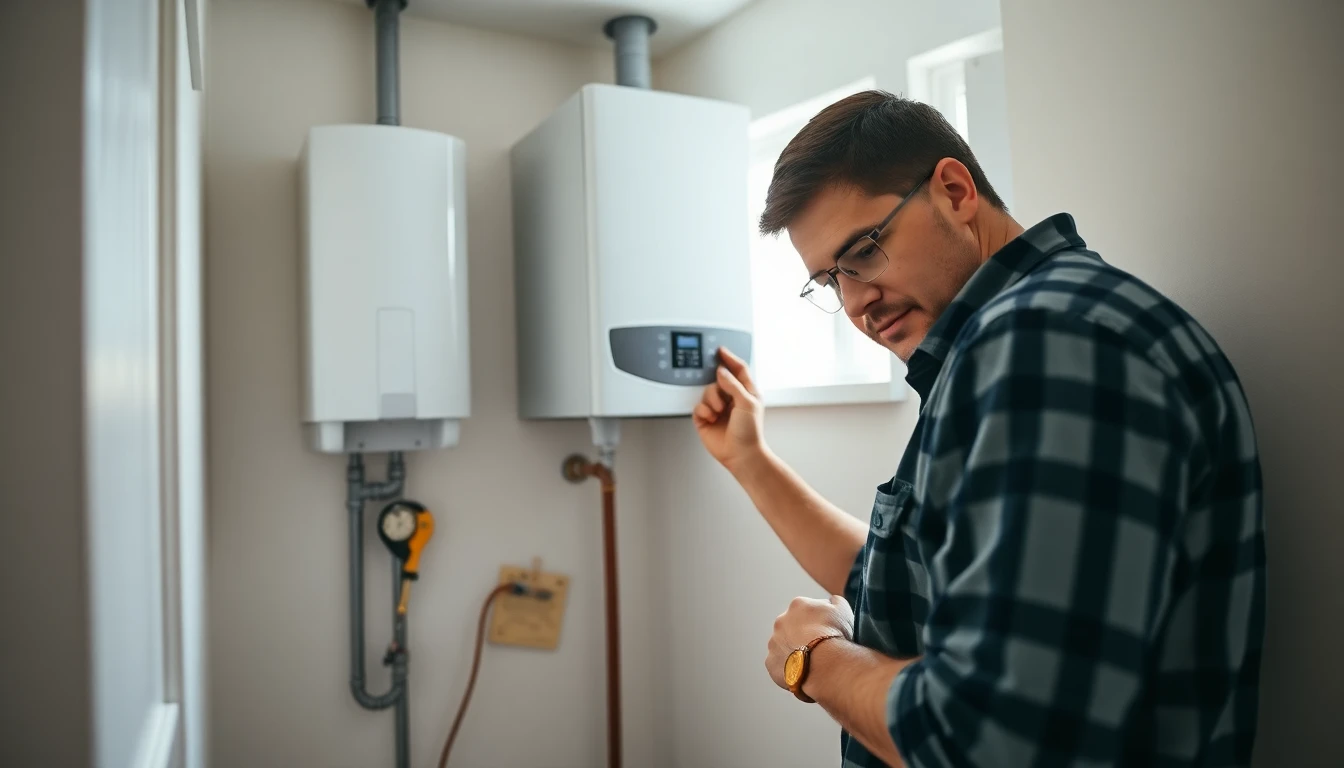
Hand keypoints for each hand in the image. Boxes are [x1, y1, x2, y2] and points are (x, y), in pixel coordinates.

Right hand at [692, 347, 766, 473]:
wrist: (741, 454)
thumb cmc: (750, 432)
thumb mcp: (747, 402)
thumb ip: (733, 384)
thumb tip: (721, 372)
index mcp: (746, 392)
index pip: (738, 369)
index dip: (730, 359)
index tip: (720, 350)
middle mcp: (731, 398)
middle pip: (718, 380)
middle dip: (718, 387)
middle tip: (722, 397)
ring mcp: (718, 408)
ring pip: (707, 391)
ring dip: (712, 400)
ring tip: (718, 412)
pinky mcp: (706, 418)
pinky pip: (698, 406)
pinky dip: (704, 411)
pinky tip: (712, 419)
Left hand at [766, 595, 854, 691]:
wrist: (825, 663)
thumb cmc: (834, 636)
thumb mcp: (843, 610)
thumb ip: (835, 602)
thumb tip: (831, 602)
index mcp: (798, 605)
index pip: (807, 610)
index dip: (817, 621)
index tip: (825, 630)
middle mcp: (781, 621)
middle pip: (792, 627)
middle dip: (802, 635)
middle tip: (817, 646)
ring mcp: (774, 642)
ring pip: (783, 645)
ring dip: (794, 650)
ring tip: (811, 661)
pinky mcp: (771, 662)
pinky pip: (779, 664)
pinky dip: (789, 667)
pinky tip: (802, 671)